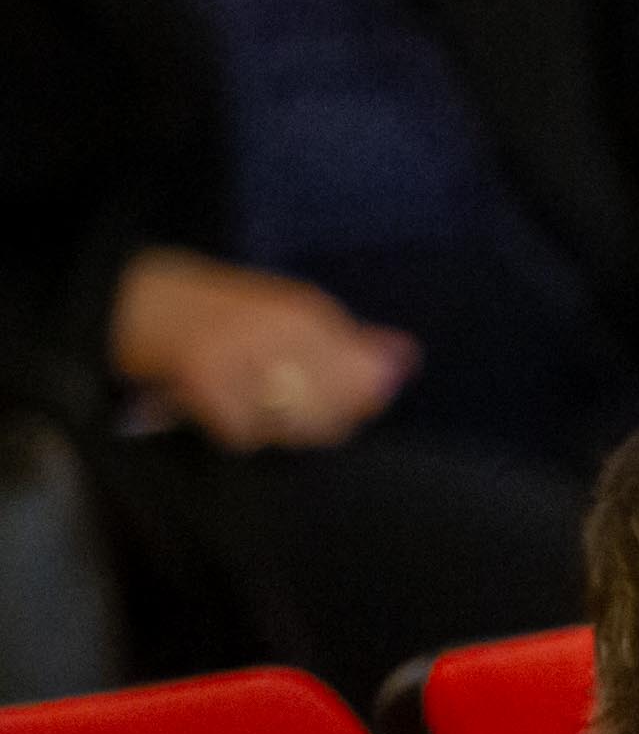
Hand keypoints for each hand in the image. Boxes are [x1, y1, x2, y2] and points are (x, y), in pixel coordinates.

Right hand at [106, 247, 416, 451]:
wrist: (135, 299)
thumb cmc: (221, 313)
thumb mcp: (291, 315)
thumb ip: (352, 341)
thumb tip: (409, 357)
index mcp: (306, 313)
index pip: (366, 382)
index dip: (357, 403)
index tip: (333, 399)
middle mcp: (282, 330)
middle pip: (333, 415)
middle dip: (314, 421)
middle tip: (277, 399)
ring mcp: (243, 356)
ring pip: (291, 428)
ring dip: (274, 426)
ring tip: (247, 396)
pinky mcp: (207, 382)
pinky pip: (242, 434)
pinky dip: (234, 428)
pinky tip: (217, 404)